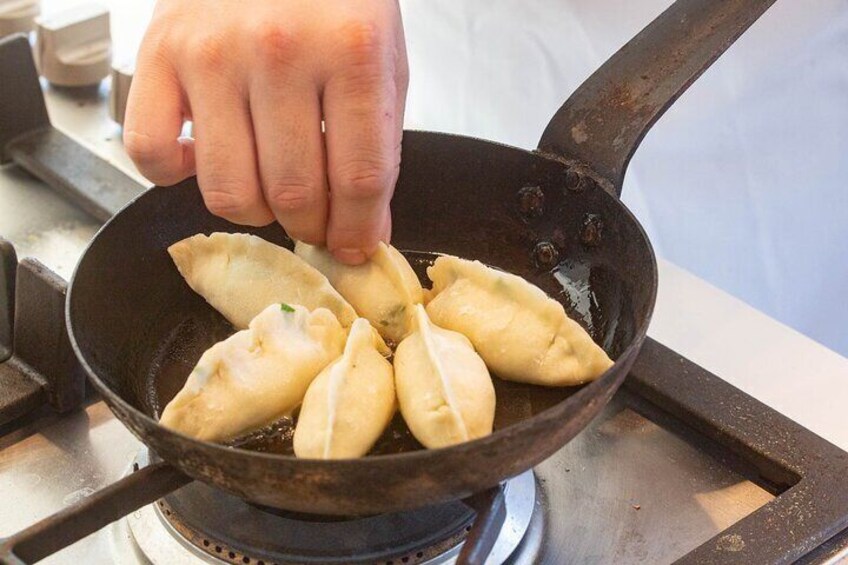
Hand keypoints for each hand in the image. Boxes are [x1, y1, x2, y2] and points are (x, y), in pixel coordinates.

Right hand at [123, 0, 407, 263]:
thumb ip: (378, 146)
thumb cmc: (335, 0)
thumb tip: (364, 231)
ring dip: (255, 212)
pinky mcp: (157, 55)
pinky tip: (206, 158)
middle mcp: (278, 50)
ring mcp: (211, 53)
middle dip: (312, 227)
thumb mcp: (382, 61)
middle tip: (316, 220)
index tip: (356, 246)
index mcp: (351, 50)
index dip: (359, 230)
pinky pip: (151, 153)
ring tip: (268, 189)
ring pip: (227, 190)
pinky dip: (176, 177)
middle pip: (293, 193)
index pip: (358, 178)